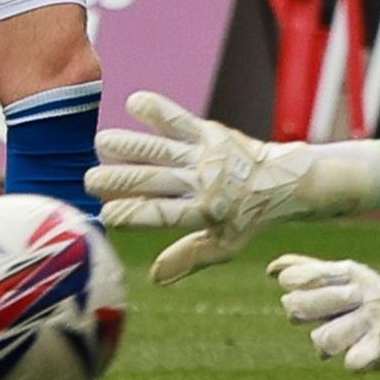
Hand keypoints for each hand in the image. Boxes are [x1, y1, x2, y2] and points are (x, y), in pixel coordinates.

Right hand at [86, 90, 379, 283]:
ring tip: (102, 143)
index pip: (162, 215)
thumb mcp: (225, 245)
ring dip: (130, 145)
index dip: (133, 214)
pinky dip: (159, 110)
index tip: (106, 214)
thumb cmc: (248, 218)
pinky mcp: (212, 134)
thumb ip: (190, 258)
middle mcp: (206, 184)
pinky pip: (182, 120)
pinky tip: (135, 101)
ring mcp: (207, 157)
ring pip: (162, 150)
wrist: (288, 182)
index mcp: (206, 214)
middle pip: (155, 181)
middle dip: (120, 180)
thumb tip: (154, 278)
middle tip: (92, 180)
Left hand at [269, 255, 379, 379]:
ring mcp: (373, 321)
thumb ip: (310, 272)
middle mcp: (362, 293)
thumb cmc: (370, 305)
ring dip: (324, 343)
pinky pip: (350, 362)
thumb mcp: (346, 281)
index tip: (302, 291)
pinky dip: (350, 362)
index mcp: (349, 273)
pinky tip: (357, 354)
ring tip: (336, 340)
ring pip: (321, 340)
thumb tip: (272, 269)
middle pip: (298, 307)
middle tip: (312, 318)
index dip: (293, 287)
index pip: (297, 279)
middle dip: (298, 315)